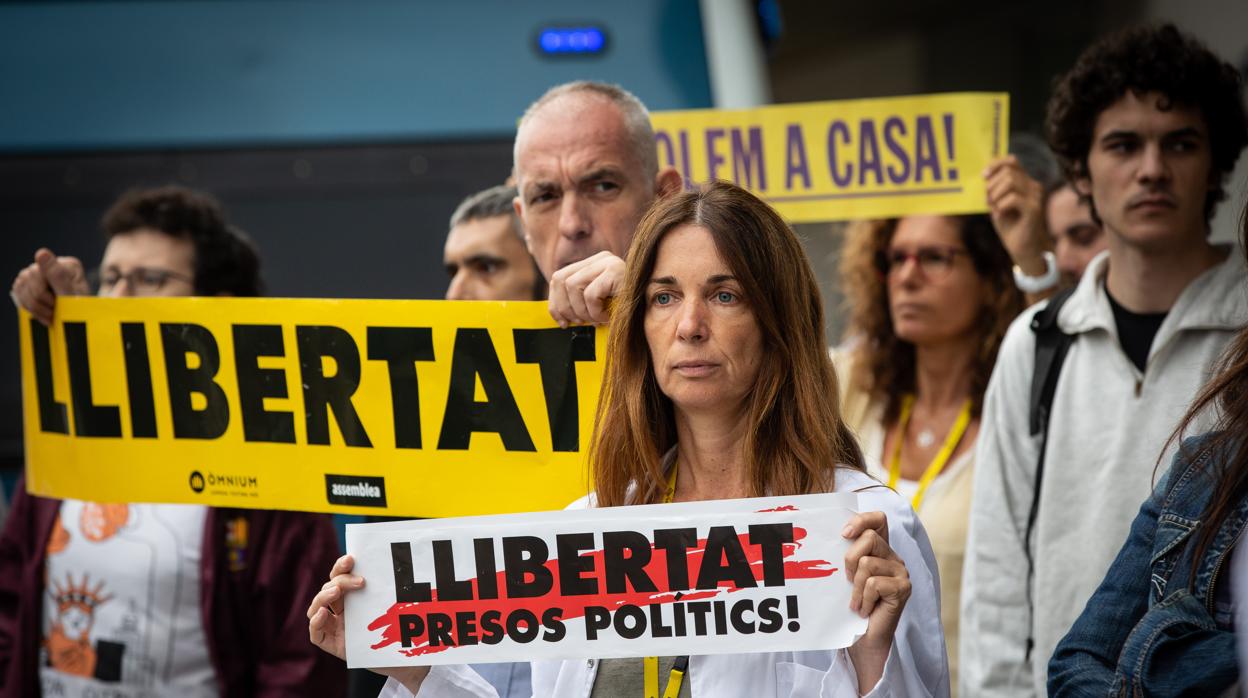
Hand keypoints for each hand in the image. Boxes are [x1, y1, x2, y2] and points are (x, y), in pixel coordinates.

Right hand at [10, 248, 89, 325]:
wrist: (79, 325)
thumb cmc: (79, 312)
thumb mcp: (71, 296)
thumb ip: (57, 275)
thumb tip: (41, 252)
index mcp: (69, 266)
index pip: (39, 272)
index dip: (42, 293)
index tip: (53, 304)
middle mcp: (54, 265)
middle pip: (28, 277)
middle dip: (39, 300)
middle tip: (54, 311)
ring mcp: (42, 273)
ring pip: (21, 285)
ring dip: (35, 306)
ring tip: (51, 315)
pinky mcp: (32, 283)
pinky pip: (19, 293)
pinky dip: (29, 307)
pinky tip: (44, 314)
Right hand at [306, 554, 430, 689]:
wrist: (403, 658)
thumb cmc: (401, 628)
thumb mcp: (394, 604)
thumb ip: (389, 590)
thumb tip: (397, 564)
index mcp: (353, 596)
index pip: (340, 576)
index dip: (341, 566)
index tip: (352, 558)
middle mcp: (341, 610)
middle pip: (329, 588)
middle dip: (340, 580)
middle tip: (360, 581)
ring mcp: (335, 627)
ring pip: (316, 607)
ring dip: (323, 596)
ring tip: (336, 592)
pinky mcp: (332, 644)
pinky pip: (316, 634)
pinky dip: (315, 622)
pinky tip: (322, 613)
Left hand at [547, 251, 623, 326]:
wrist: (655, 315)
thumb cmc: (627, 315)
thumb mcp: (599, 305)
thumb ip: (578, 301)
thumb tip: (554, 312)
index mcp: (594, 263)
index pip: (559, 276)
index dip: (555, 301)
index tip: (561, 321)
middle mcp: (601, 258)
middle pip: (560, 279)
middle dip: (563, 307)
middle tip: (577, 324)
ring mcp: (609, 262)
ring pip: (572, 286)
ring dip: (582, 311)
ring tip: (596, 320)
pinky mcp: (615, 272)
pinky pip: (590, 294)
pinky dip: (594, 312)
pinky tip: (607, 318)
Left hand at [843, 511, 910, 690]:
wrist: (864, 639)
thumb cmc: (853, 606)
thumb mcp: (846, 576)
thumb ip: (846, 555)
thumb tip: (832, 538)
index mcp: (880, 550)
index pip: (878, 519)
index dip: (862, 519)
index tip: (843, 534)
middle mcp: (893, 557)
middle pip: (869, 538)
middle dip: (849, 559)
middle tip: (847, 581)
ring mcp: (901, 572)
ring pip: (868, 563)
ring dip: (855, 587)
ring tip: (856, 601)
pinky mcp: (903, 588)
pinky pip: (874, 583)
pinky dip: (863, 598)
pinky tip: (864, 609)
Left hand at [984, 156, 1048, 275]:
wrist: (1022, 248)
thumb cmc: (1009, 225)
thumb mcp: (997, 203)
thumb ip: (993, 188)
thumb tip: (984, 175)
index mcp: (1025, 182)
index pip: (1012, 161)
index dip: (996, 164)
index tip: (983, 176)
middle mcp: (1033, 186)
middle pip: (1008, 171)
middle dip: (991, 185)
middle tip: (988, 202)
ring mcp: (1036, 196)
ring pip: (1010, 181)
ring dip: (995, 195)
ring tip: (994, 208)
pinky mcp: (1034, 209)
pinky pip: (1013, 198)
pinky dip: (1001, 206)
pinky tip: (999, 214)